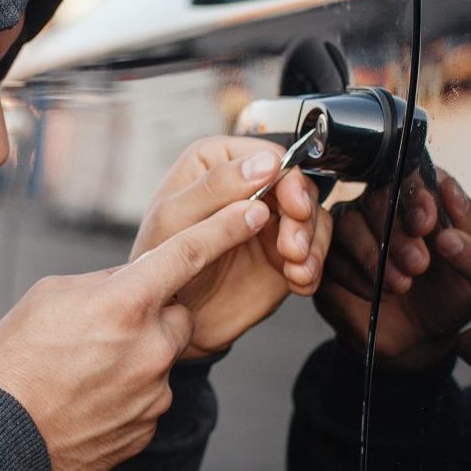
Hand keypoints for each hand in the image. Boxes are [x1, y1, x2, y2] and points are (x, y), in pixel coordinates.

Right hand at [0, 197, 271, 470]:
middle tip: (105, 331)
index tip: (257, 206)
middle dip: (153, 317)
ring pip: (161, 361)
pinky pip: (149, 400)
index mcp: (126, 303)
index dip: (227, 226)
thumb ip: (105, 283)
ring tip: (84, 372)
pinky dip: (126, 397)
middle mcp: (151, 347)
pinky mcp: (148, 429)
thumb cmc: (15, 359)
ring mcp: (153, 394)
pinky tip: (88, 400)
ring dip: (136, 360)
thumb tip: (132, 281)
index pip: (190, 253)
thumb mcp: (50, 296)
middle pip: (178, 316)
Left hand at [131, 136, 329, 359]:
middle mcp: (248, 185)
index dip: (289, 180)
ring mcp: (268, 218)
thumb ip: (217, 187)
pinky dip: (313, 267)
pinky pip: (314, 250)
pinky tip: (298, 281)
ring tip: (295, 269)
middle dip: (303, 218)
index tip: (294, 207)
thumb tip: (265, 163)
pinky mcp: (282, 251)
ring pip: (313, 216)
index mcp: (218, 162)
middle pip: (299, 186)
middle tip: (293, 248)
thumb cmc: (157, 261)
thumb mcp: (175, 218)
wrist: (168, 315)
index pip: (270, 156)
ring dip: (312, 244)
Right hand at [315, 167, 470, 368]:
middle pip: (374, 199)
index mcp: (417, 201)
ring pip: (346, 224)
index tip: (426, 224)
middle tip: (417, 264)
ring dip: (373, 255)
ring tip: (400, 285)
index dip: (414, 198)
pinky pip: (328, 257)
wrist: (424, 339)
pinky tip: (374, 294)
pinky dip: (353, 275)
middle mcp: (380, 209)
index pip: (408, 179)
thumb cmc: (450, 295)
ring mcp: (350, 233)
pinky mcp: (329, 261)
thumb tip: (449, 186)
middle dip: (395, 232)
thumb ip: (469, 224)